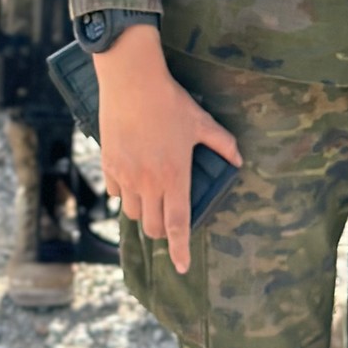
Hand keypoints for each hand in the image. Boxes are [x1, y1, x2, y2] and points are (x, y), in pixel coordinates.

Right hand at [93, 24, 242, 275]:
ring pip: (133, 214)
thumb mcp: (201, 121)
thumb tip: (238, 160)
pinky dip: (124, 193)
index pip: (178, 225)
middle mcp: (149, 182)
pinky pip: (115, 192)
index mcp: (175, 176)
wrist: (132, 80)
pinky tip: (132, 179)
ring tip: (151, 198)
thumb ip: (222, 143)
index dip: (181, 250)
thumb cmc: (169, 101)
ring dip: (143, 212)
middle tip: (169, 220)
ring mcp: (126, 175)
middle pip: (153, 227)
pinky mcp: (109, 164)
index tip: (182, 267)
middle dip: (162, 231)